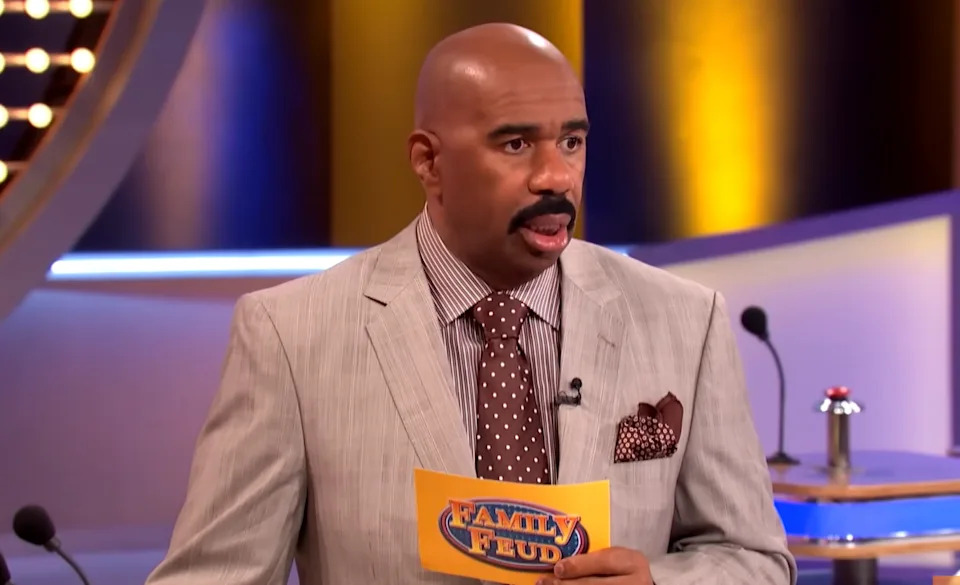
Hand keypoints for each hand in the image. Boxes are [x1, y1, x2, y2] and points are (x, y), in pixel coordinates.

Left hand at [536, 547, 652, 583]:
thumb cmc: (624, 569)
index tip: (558, 568)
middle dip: (566, 584)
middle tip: (544, 582)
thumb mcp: (616, 558)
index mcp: (633, 563)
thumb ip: (594, 559)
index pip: (604, 563)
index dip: (579, 566)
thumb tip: (561, 567)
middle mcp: (634, 583)